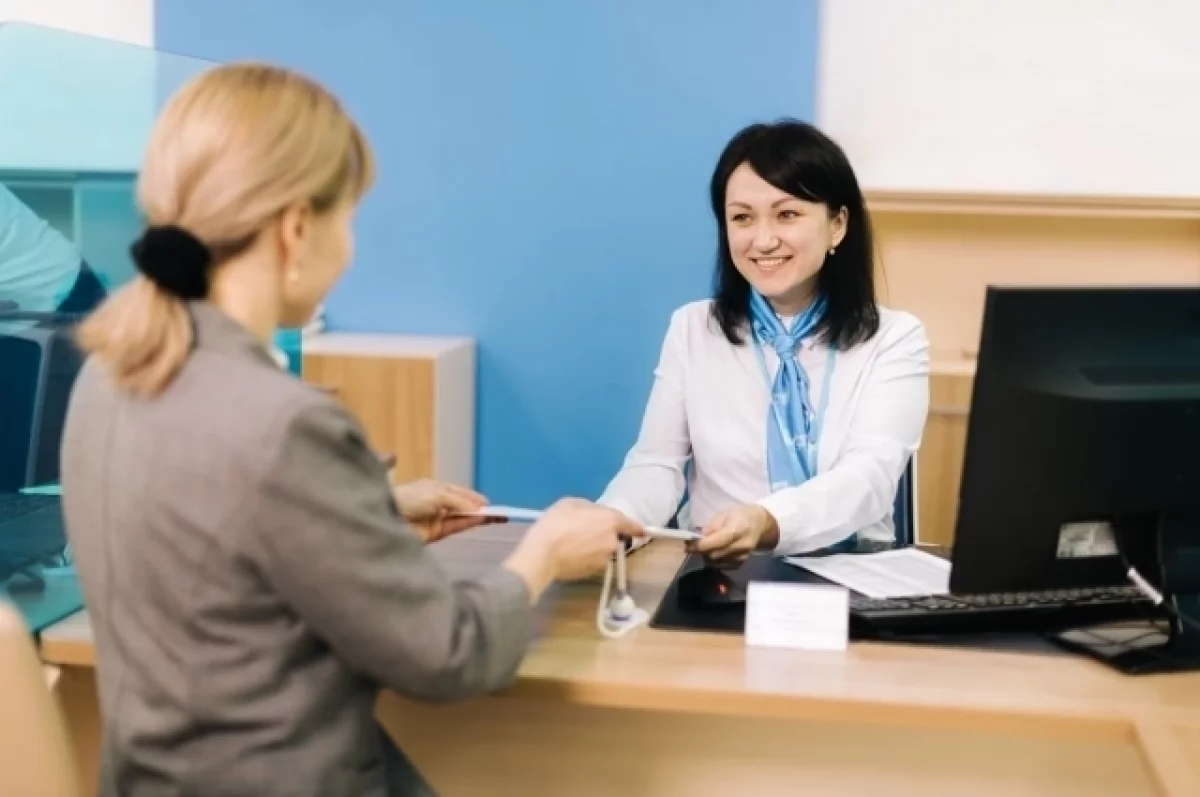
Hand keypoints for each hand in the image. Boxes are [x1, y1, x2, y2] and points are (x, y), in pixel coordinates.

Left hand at [392, 479, 496, 543]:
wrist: (387, 517)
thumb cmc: (408, 499)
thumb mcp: (436, 494)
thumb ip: (459, 501)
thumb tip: (478, 509)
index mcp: (436, 488)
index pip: (461, 493)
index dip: (476, 498)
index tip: (492, 504)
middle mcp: (438, 503)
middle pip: (464, 506)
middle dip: (480, 508)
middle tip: (500, 513)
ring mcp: (437, 518)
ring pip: (463, 517)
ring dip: (478, 517)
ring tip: (497, 517)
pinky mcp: (436, 533)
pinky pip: (457, 527)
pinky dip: (470, 524)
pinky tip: (482, 520)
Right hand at [503, 499, 643, 598]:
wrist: (542, 554)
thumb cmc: (556, 523)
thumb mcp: (570, 503)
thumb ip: (589, 507)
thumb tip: (594, 514)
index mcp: (610, 520)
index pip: (630, 524)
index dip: (636, 527)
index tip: (642, 531)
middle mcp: (612, 541)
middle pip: (615, 538)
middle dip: (607, 535)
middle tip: (588, 532)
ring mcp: (604, 558)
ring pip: (604, 550)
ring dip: (596, 547)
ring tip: (576, 544)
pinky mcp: (593, 571)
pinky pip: (594, 561)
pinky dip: (588, 557)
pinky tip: (572, 554)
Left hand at [688, 504, 779, 567]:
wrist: (760, 524)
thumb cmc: (739, 515)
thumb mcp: (724, 514)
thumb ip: (711, 527)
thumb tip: (698, 539)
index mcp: (737, 530)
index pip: (714, 543)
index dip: (698, 546)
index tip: (687, 546)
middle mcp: (741, 546)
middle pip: (714, 555)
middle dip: (702, 551)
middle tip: (695, 545)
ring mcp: (743, 556)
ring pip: (716, 562)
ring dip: (707, 556)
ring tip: (707, 546)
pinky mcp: (742, 563)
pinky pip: (722, 566)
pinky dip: (715, 561)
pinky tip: (716, 551)